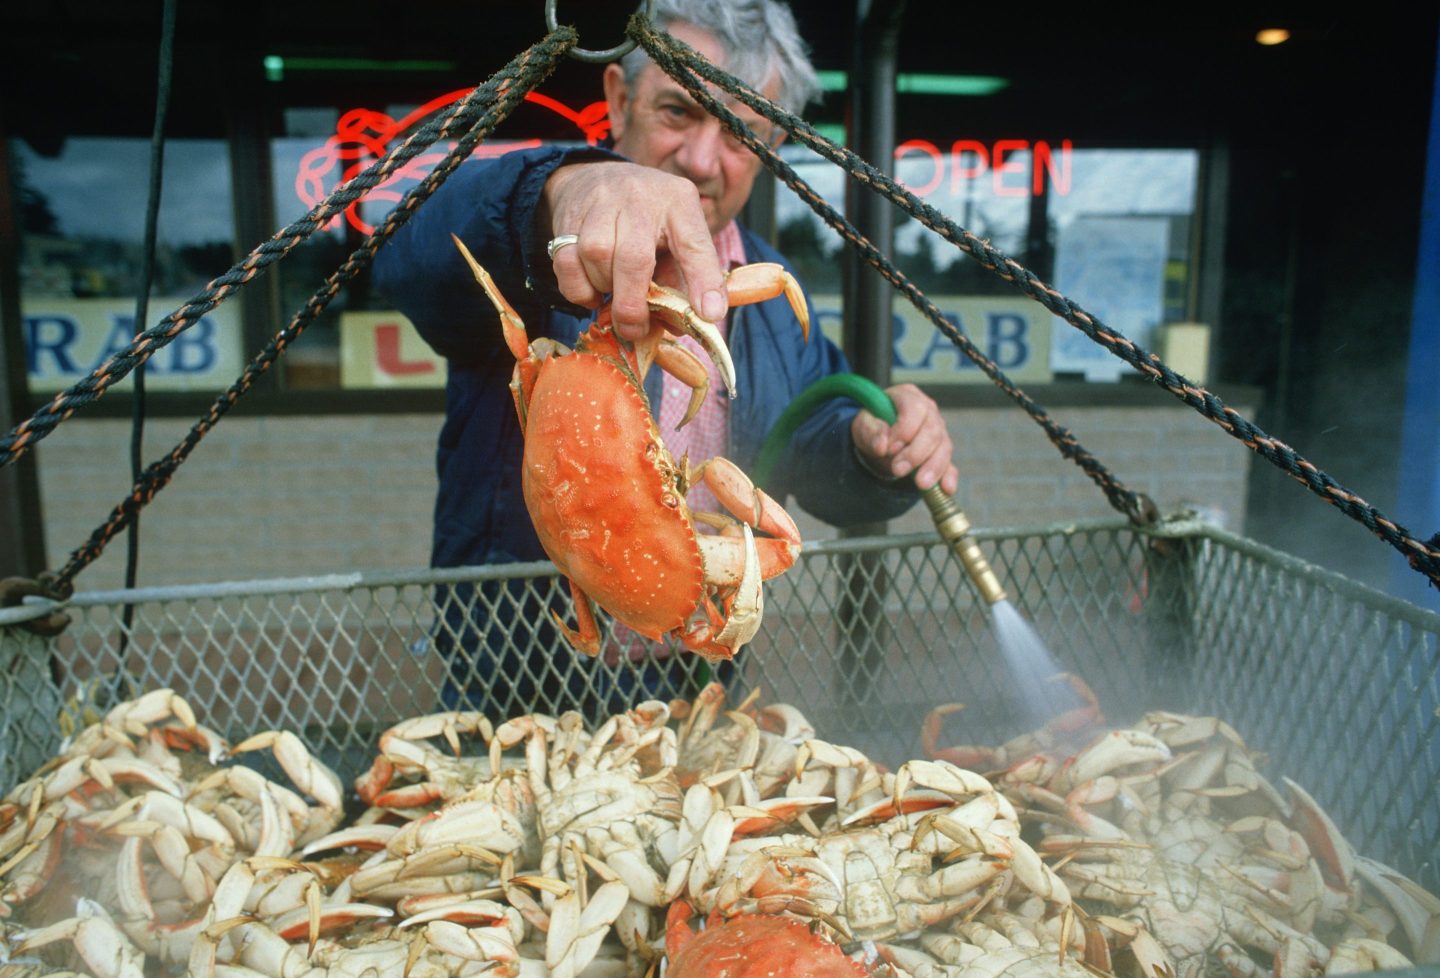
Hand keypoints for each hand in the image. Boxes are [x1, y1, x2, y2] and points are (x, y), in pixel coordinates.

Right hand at [541, 162, 727, 341]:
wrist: (595, 176)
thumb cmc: (647, 218)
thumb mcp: (675, 235)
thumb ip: (681, 279)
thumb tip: (678, 328)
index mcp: (679, 202)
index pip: (695, 243)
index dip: (703, 280)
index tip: (708, 314)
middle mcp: (641, 197)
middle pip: (634, 257)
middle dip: (632, 303)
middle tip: (635, 329)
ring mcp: (601, 203)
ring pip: (596, 256)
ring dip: (604, 287)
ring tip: (613, 292)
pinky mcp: (568, 216)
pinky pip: (567, 263)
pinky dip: (578, 289)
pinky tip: (591, 291)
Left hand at [850, 383, 957, 494]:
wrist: (879, 440)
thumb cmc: (872, 426)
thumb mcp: (863, 424)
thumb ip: (870, 431)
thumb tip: (882, 445)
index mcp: (908, 396)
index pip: (914, 409)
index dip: (903, 430)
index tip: (888, 448)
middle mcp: (929, 411)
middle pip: (932, 430)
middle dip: (916, 454)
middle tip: (898, 470)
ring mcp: (939, 431)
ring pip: (943, 448)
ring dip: (933, 468)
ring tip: (921, 484)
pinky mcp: (941, 452)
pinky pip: (950, 464)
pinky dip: (948, 477)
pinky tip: (947, 489)